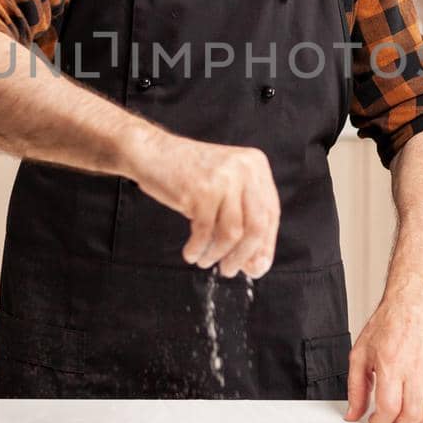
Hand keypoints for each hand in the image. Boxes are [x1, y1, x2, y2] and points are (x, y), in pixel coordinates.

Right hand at [130, 131, 280, 277]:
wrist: (152, 152)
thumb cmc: (188, 174)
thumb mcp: (224, 187)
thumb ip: (242, 218)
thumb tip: (256, 265)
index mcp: (256, 166)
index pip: (271, 215)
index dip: (265, 246)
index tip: (256, 268)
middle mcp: (245, 168)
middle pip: (257, 226)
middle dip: (244, 256)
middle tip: (229, 270)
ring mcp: (224, 178)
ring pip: (232, 233)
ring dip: (218, 254)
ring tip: (205, 260)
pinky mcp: (202, 189)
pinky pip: (206, 232)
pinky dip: (198, 248)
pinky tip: (192, 253)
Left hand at [344, 280, 422, 422]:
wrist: (415, 306)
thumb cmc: (388, 326)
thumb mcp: (360, 354)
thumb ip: (355, 387)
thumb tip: (353, 414)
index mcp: (390, 363)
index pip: (389, 407)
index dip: (380, 421)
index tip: (376, 419)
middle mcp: (414, 369)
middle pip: (410, 415)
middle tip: (389, 418)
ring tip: (404, 414)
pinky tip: (420, 408)